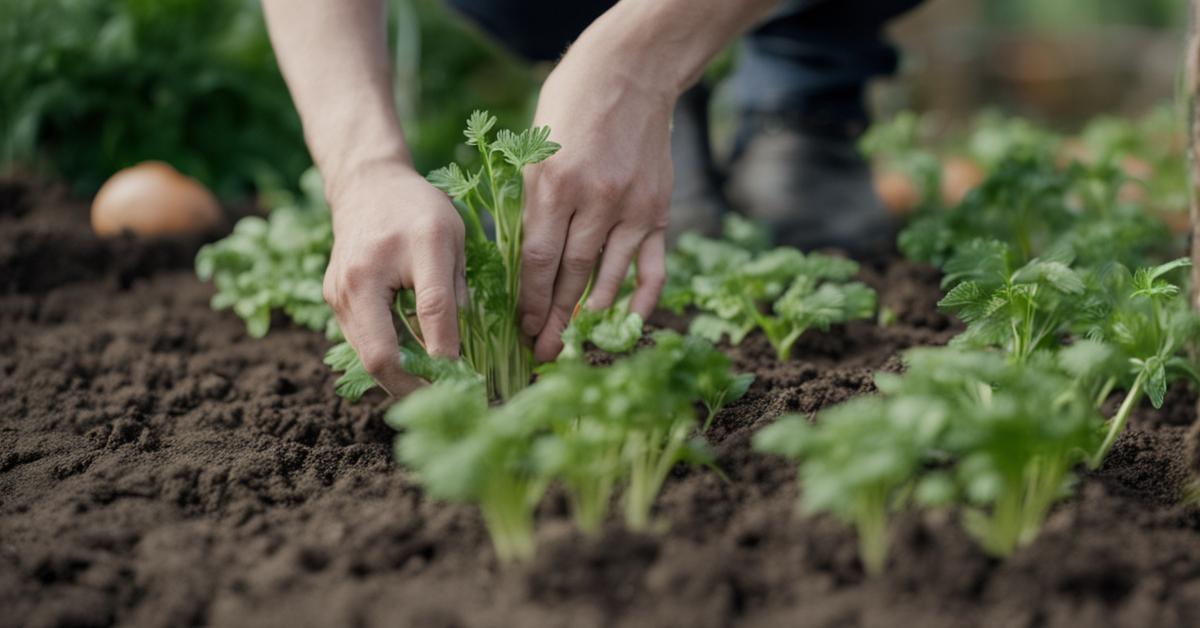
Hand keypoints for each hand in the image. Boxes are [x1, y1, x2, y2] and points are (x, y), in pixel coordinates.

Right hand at [323, 160, 466, 395]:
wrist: (366, 185)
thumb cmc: (418, 210)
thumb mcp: (451, 238)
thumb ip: (456, 289)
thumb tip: (462, 349)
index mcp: (405, 248)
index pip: (430, 312)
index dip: (450, 353)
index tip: (470, 382)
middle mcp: (362, 275)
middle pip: (382, 354)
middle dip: (416, 388)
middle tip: (448, 404)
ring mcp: (339, 292)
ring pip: (368, 358)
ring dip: (402, 381)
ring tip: (434, 394)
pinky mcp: (333, 301)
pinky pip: (363, 344)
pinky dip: (388, 361)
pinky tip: (414, 370)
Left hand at [519, 40, 674, 361]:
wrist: (630, 73)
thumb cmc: (569, 106)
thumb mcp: (535, 149)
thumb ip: (533, 204)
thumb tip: (525, 263)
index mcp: (554, 184)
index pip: (539, 260)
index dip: (530, 301)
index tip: (522, 328)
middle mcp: (594, 200)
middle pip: (571, 276)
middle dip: (554, 319)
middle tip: (542, 352)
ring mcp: (630, 207)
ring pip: (608, 276)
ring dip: (590, 317)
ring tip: (575, 345)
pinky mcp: (658, 210)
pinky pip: (652, 265)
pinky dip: (643, 297)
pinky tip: (630, 322)